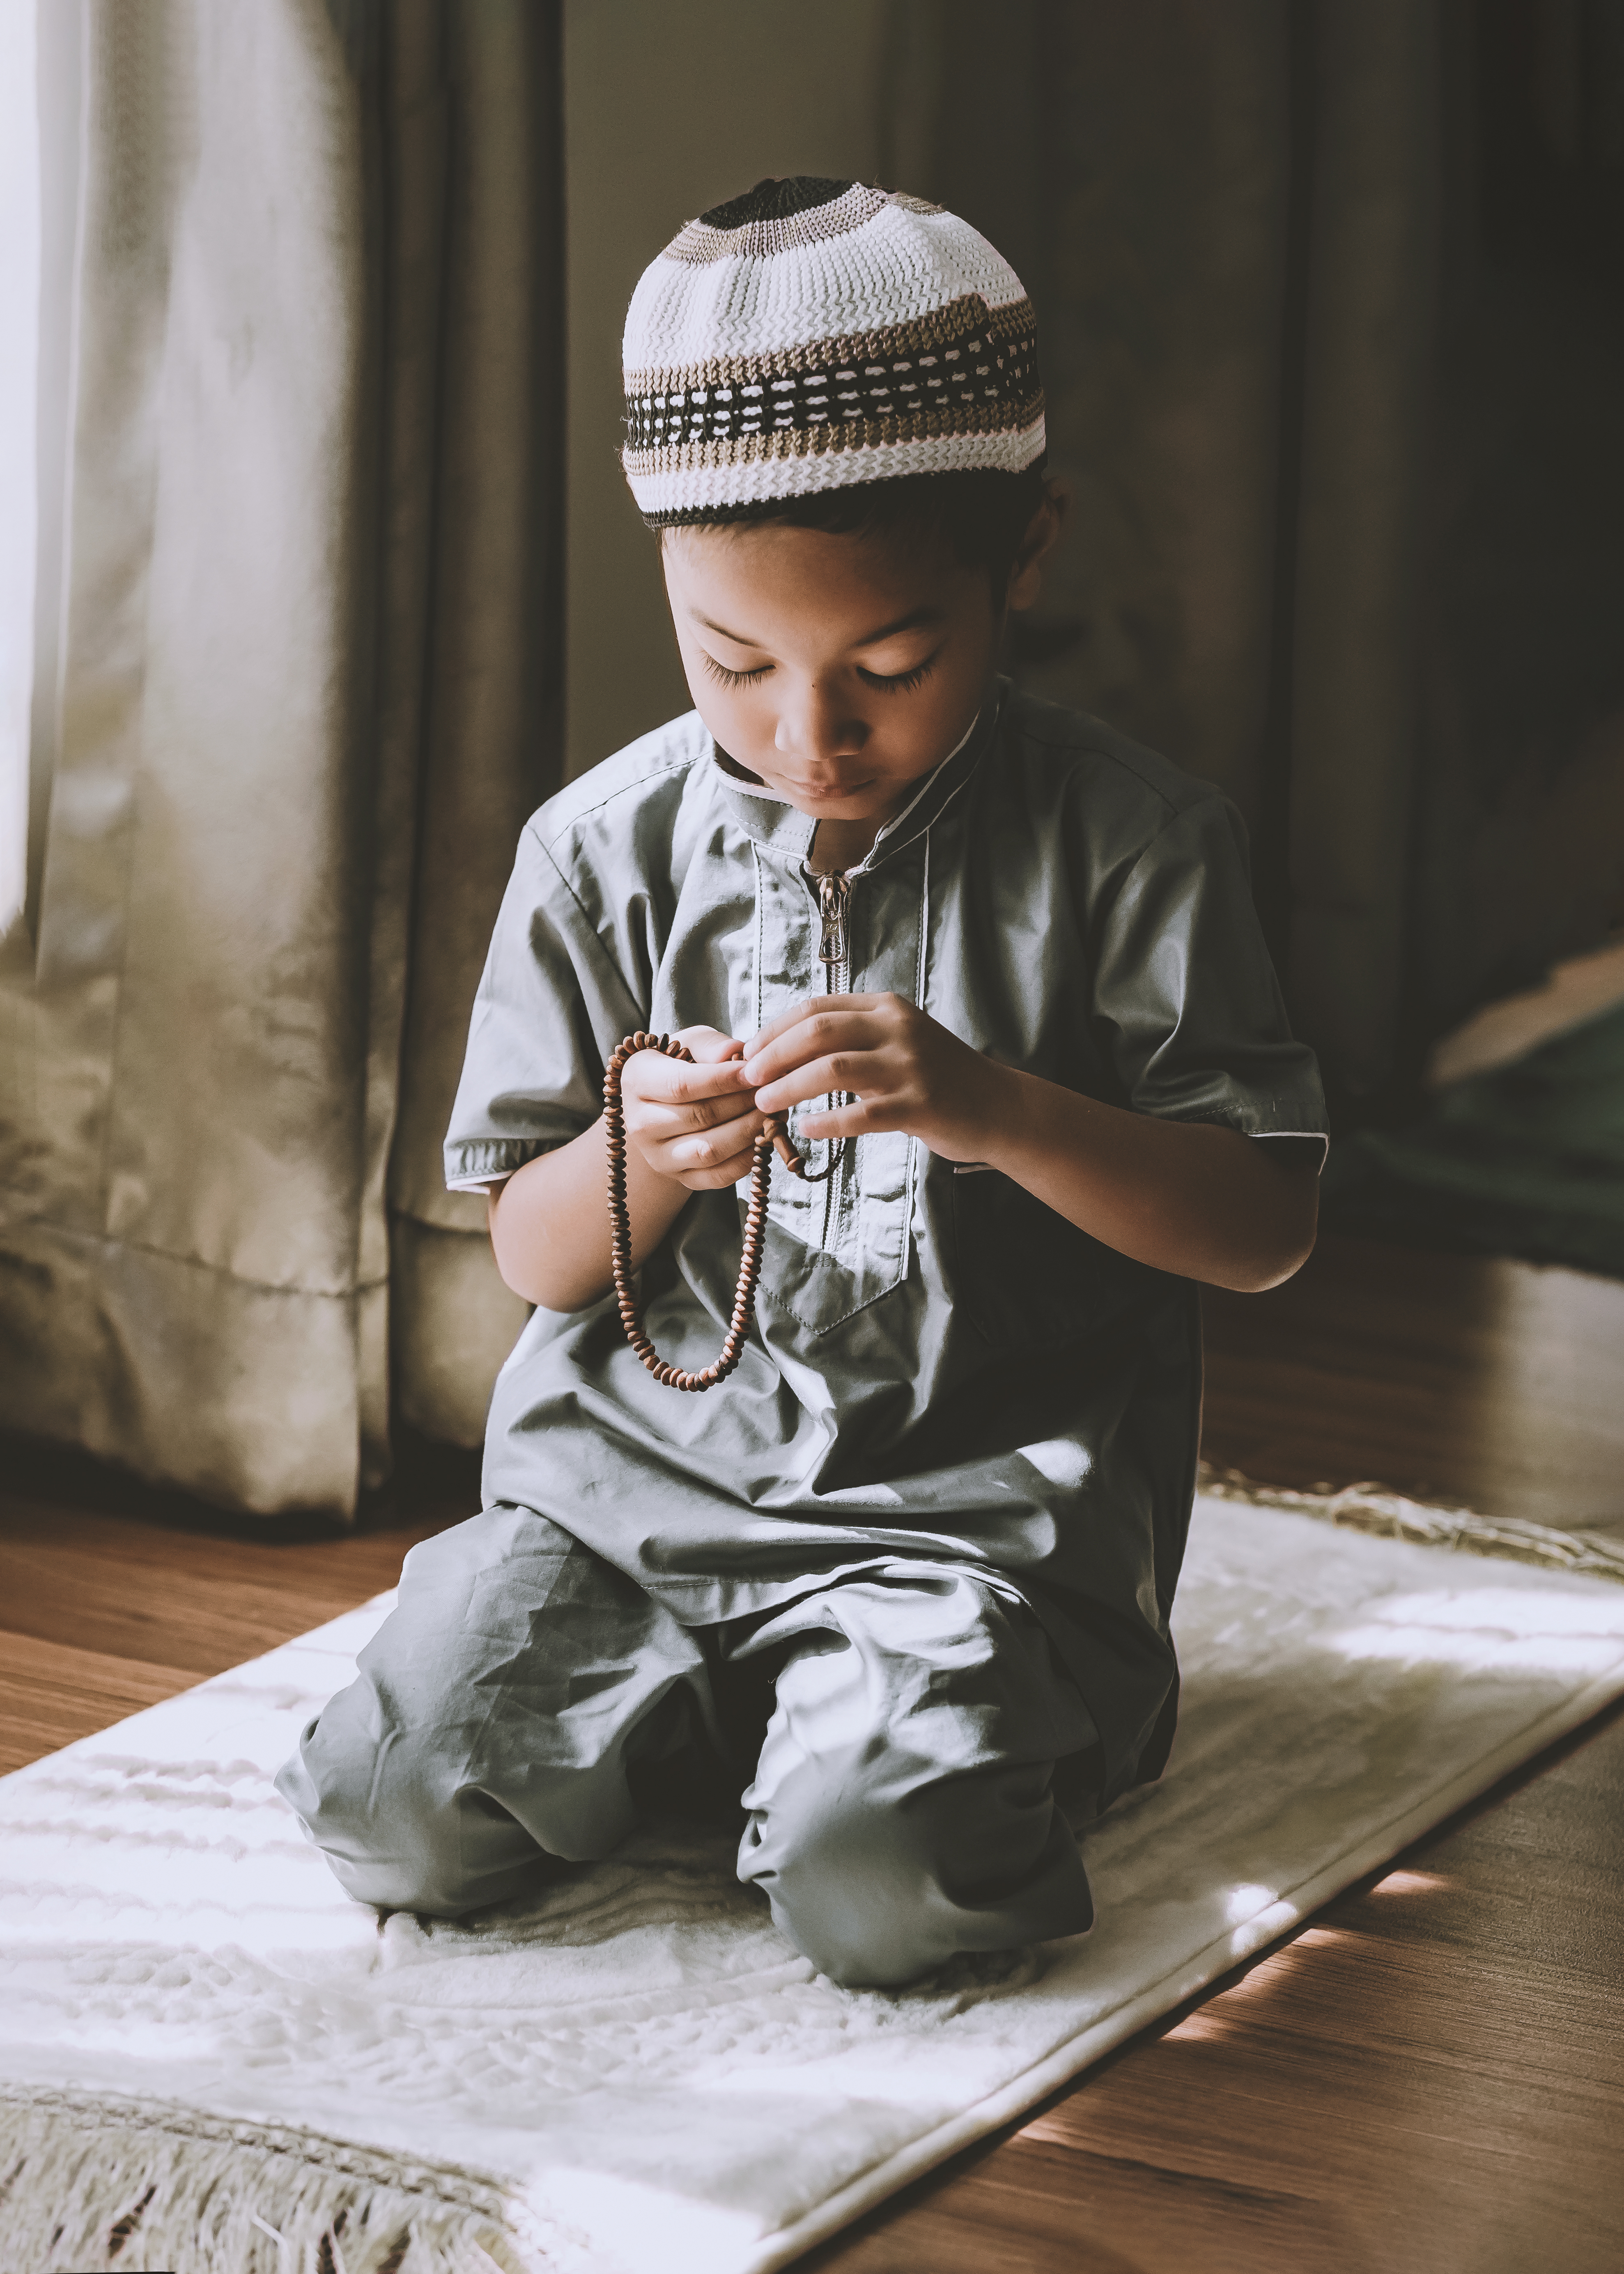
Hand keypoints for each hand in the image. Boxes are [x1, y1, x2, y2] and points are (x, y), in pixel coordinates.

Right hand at [620, 1025, 765, 1190]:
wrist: (665, 1106)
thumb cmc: (682, 1064)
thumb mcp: (691, 1043)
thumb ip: (711, 1045)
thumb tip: (735, 1054)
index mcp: (637, 1081)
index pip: (681, 1085)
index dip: (723, 1080)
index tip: (755, 1072)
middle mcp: (640, 1124)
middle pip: (699, 1117)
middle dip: (744, 1103)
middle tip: (773, 1090)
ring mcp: (658, 1156)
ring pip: (709, 1149)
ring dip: (750, 1131)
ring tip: (774, 1112)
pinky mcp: (681, 1178)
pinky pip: (719, 1176)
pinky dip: (749, 1158)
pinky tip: (765, 1136)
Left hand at [742, 995, 1011, 1160]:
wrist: (997, 1106)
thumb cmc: (937, 1076)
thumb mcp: (898, 1040)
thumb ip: (853, 1037)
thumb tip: (786, 1048)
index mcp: (886, 1008)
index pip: (816, 1009)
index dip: (774, 1031)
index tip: (749, 1054)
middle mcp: (897, 1029)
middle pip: (817, 1032)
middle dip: (774, 1056)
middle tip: (748, 1080)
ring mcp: (910, 1066)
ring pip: (832, 1069)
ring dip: (790, 1087)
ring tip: (766, 1105)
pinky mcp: (919, 1105)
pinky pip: (860, 1114)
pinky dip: (826, 1122)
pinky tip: (806, 1129)